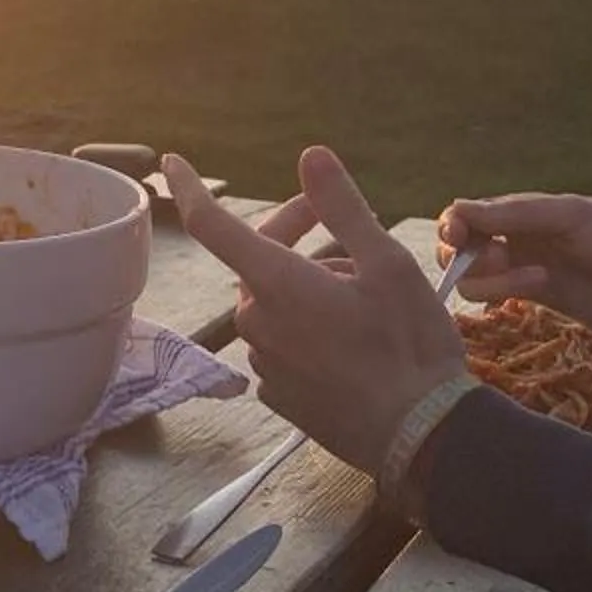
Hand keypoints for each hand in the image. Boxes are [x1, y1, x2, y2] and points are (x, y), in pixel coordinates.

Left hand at [163, 149, 465, 478]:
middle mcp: (257, 322)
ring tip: (365, 296)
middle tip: (343, 226)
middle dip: (293, 234)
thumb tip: (310, 157)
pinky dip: (305, 327)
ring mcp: (264, 362)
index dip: (189, 188)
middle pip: (257, 260)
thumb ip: (343, 208)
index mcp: (276, 284)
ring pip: (275, 303)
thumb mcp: (389, 265)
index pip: (211, 224)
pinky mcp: (277, 394)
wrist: (420, 435)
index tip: (171, 163)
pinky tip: (352, 337)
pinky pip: (283, 342)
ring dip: (306, 286)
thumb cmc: (409, 345)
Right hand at [435, 192, 591, 345]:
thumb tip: (457, 211)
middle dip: (462, 254)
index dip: (453, 224)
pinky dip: (502, 295)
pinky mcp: (539, 306)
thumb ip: (515, 215)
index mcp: (525, 212)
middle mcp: (519, 241)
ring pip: (474, 280)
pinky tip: (535, 288)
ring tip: (531, 276)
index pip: (467, 215)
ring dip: (489, 278)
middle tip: (493, 260)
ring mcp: (527, 274)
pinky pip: (499, 301)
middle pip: (462, 249)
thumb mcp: (572, 216)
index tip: (457, 235)